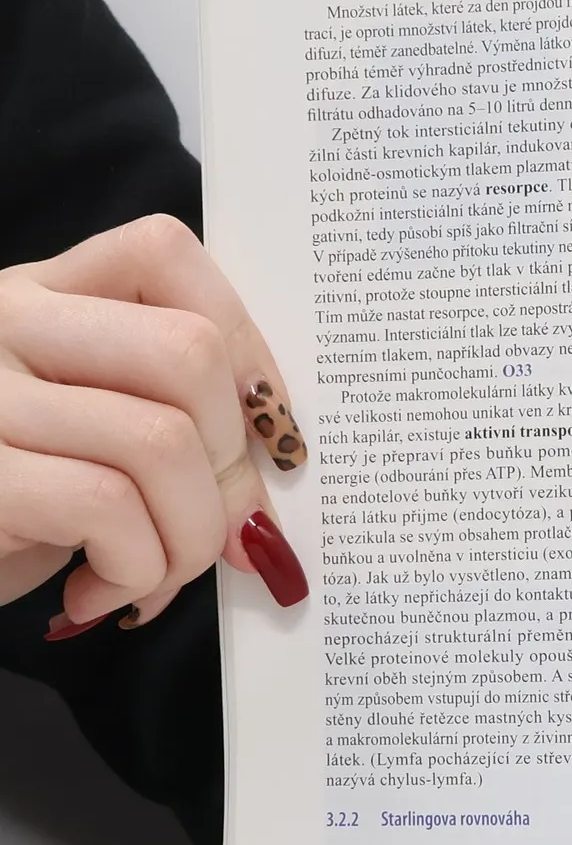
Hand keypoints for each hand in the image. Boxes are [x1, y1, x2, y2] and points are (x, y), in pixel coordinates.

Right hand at [0, 214, 308, 631]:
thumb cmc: (19, 507)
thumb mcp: (95, 439)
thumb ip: (176, 423)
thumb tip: (272, 491)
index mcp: (42, 294)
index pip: (161, 251)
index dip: (244, 343)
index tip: (267, 429)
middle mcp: (4, 321)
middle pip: (187, 352)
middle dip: (232, 462)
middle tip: (213, 525)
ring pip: (161, 442)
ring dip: (190, 537)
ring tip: (157, 576)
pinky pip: (106, 506)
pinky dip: (137, 567)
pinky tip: (102, 592)